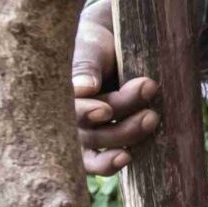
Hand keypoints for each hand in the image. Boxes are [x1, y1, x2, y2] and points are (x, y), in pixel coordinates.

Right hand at [72, 2, 161, 175]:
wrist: (111, 44)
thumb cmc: (95, 44)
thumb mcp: (90, 48)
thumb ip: (86, 66)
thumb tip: (84, 89)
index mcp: (54, 94)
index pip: (67, 110)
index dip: (85, 114)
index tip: (105, 110)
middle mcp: (64, 118)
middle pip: (89, 132)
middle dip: (120, 118)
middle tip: (148, 90)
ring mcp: (82, 132)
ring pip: (99, 146)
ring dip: (127, 135)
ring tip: (152, 117)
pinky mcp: (100, 140)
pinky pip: (99, 161)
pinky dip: (111, 162)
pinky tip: (127, 157)